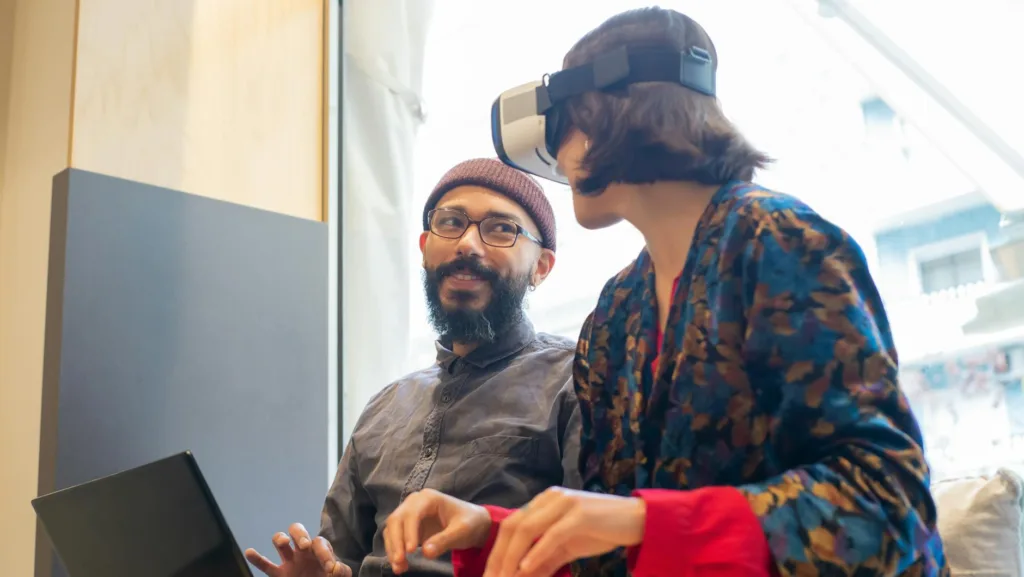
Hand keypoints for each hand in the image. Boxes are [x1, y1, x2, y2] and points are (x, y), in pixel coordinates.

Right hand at [244, 522, 349, 576]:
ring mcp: (290, 561)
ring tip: (283, 544)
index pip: (320, 543)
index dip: (324, 553)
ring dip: (280, 539)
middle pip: (298, 530)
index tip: (329, 568)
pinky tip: (249, 552)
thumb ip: (341, 572)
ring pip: (280, 542)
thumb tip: (336, 567)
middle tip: (303, 545)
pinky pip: (266, 566)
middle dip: (300, 534)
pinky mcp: (279, 574)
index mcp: (320, 551)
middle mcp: (303, 551)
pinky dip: (257, 559)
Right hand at [383, 488, 491, 573]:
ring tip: (400, 568)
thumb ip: (445, 540)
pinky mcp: (408, 527)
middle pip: (396, 519)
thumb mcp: (462, 531)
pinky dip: (395, 551)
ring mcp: (410, 514)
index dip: (409, 532)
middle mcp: (415, 503)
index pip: (412, 514)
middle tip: (400, 561)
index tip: (411, 551)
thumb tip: (425, 553)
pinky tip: (401, 565)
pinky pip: (396, 538)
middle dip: (396, 542)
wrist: (473, 524)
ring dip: (393, 549)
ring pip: (392, 529)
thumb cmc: (470, 523)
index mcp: (429, 498)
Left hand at [483, 487, 645, 576]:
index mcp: (544, 502)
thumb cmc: (602, 531)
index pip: (511, 525)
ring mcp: (565, 503)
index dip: (497, 552)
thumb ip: (544, 560)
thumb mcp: (567, 548)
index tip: (489, 576)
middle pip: (513, 526)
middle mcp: (550, 498)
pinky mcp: (580, 513)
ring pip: (528, 529)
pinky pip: (552, 534)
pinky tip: (526, 568)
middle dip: (499, 556)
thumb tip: (520, 576)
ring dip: (512, 557)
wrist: (638, 520)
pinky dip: (537, 552)